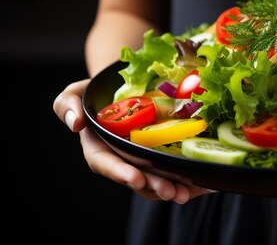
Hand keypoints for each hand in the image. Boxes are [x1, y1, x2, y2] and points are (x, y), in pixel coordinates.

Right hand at [53, 80, 214, 203]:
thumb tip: (75, 123)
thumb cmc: (95, 92)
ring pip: (157, 179)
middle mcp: (121, 158)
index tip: (134, 178)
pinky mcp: (162, 154)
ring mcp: (142, 158)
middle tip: (172, 192)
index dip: (120, 172)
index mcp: (99, 148)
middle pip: (137, 177)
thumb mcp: (75, 92)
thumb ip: (66, 104)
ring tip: (188, 193)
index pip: (106, 164)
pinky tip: (204, 184)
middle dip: (153, 186)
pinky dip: (188, 179)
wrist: (122, 88)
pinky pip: (174, 170)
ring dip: (173, 188)